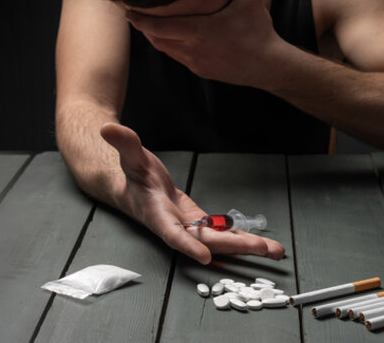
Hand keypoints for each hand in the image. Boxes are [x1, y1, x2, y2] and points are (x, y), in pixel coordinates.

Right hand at [100, 122, 284, 263]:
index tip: (203, 255)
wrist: (132, 186)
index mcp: (156, 213)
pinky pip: (222, 233)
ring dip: (246, 246)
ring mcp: (189, 226)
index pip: (171, 233)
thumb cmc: (131, 173)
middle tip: (262, 249)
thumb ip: (124, 143)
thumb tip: (107, 127)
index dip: (186, 244)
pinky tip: (265, 245)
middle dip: (234, 246)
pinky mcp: (199, 222)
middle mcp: (174, 226)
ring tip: (276, 252)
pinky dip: (242, 238)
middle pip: (205, 241)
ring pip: (219, 240)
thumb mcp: (130, 155)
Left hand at [124, 0, 286, 86]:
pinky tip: (170, 38)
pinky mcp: (200, 71)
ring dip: (155, 38)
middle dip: (142, 28)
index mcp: (199, 32)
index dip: (139, 21)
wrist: (268, 66)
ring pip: (165, 50)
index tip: (128, 12)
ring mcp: (195, 62)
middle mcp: (192, 49)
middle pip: (156, 39)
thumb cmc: (259, 32)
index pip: (158, 27)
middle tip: (134, 15)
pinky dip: (169, 46)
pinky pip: (177, 57)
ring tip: (148, 25)